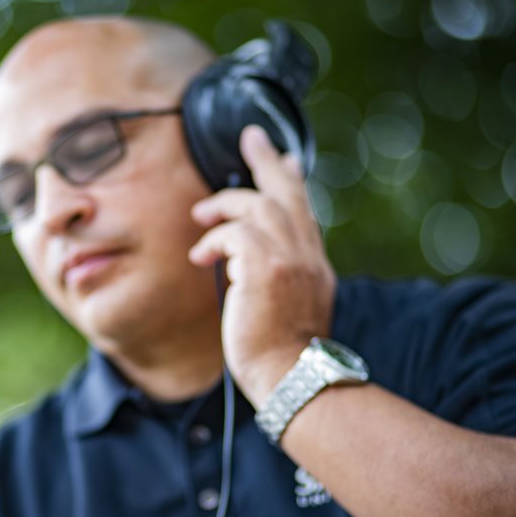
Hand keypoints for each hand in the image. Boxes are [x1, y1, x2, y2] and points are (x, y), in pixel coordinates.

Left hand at [188, 125, 335, 405]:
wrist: (291, 379)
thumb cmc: (280, 358)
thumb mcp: (288, 312)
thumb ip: (278, 281)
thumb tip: (246, 264)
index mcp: (315, 268)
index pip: (303, 214)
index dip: (292, 184)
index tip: (286, 161)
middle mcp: (308, 257)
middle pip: (289, 193)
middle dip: (268, 161)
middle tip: (252, 136)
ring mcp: (290, 259)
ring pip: (259, 204)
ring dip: (225, 203)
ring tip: (200, 213)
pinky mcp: (265, 267)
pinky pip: (236, 232)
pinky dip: (215, 238)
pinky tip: (201, 255)